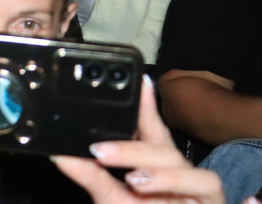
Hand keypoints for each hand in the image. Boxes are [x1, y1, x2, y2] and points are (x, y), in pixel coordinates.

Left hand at [53, 79, 224, 203]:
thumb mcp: (109, 197)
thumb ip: (90, 176)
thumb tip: (59, 155)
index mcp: (153, 163)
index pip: (149, 127)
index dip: (144, 104)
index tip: (136, 81)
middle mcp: (175, 168)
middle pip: (158, 144)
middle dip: (129, 147)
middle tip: (99, 152)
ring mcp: (195, 182)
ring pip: (177, 161)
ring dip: (151, 167)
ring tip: (129, 178)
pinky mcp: (212, 196)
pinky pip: (204, 182)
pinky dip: (174, 180)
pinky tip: (146, 183)